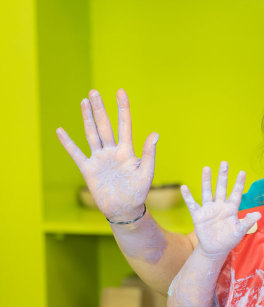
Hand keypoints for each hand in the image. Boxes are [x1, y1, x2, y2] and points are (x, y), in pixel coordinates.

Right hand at [56, 89, 156, 221]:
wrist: (125, 210)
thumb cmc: (139, 193)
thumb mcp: (146, 173)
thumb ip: (149, 154)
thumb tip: (154, 134)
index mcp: (127, 151)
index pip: (124, 124)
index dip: (123, 108)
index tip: (120, 91)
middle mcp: (112, 151)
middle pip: (105, 125)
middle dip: (100, 108)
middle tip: (94, 92)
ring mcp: (99, 159)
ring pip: (92, 134)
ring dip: (87, 118)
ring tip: (84, 101)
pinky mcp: (88, 169)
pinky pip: (76, 153)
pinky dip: (68, 143)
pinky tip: (60, 131)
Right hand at [181, 161, 260, 259]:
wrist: (215, 249)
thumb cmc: (229, 239)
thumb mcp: (240, 231)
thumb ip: (247, 222)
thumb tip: (259, 214)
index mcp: (231, 209)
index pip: (235, 193)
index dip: (239, 183)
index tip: (242, 172)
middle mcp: (219, 206)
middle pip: (221, 188)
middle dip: (223, 176)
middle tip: (224, 163)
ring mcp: (208, 210)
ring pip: (207, 192)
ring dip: (206, 181)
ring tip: (206, 168)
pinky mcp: (198, 216)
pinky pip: (192, 204)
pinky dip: (188, 197)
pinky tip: (184, 187)